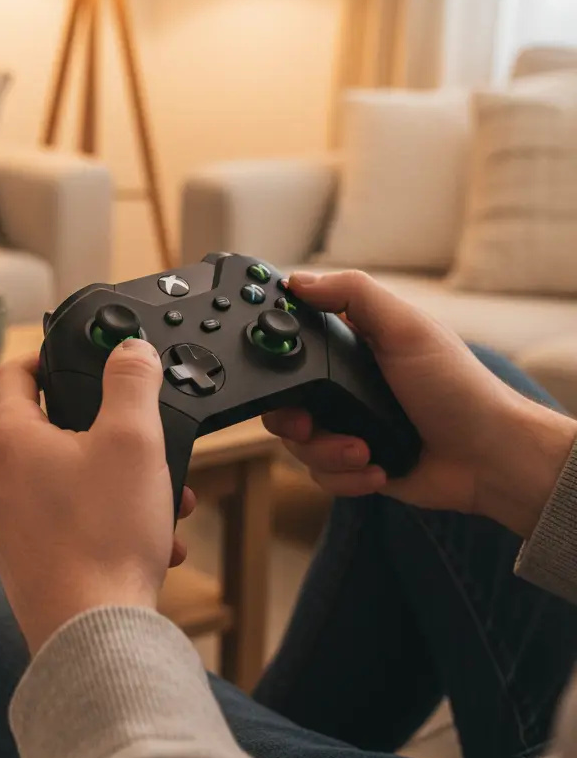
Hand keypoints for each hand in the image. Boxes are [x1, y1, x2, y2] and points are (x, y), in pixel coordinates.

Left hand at [0, 339, 192, 652]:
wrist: (93, 636)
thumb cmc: (104, 537)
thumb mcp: (133, 439)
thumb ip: (131, 381)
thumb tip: (129, 351)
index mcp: (7, 440)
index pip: (13, 372)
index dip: (45, 355)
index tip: (73, 356)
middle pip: (52, 432)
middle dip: (111, 436)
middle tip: (148, 446)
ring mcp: (6, 525)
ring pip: (70, 482)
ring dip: (120, 484)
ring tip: (165, 503)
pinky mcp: (25, 561)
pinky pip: (71, 523)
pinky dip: (109, 522)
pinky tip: (152, 542)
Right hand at [262, 270, 576, 538]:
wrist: (489, 458)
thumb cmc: (458, 387)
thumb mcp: (407, 327)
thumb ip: (353, 293)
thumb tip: (296, 281)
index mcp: (347, 346)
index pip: (287, 344)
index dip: (270, 355)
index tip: (268, 367)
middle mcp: (339, 385)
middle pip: (279, 400)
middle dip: (291, 418)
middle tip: (308, 423)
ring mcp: (343, 425)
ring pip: (295, 443)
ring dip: (327, 452)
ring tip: (363, 450)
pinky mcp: (350, 463)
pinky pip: (319, 475)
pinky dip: (345, 476)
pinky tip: (376, 468)